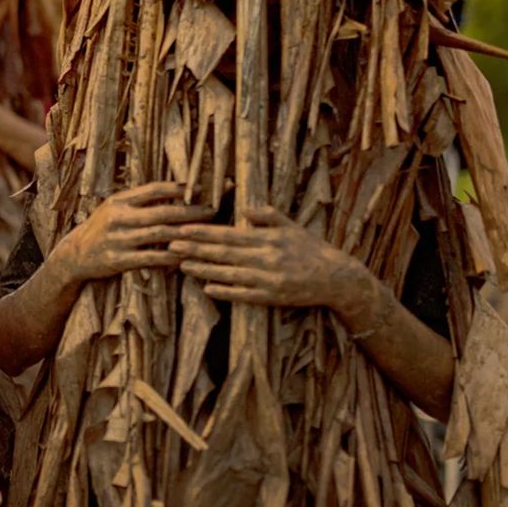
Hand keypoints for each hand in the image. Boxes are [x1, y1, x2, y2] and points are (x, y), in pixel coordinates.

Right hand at [48, 182, 216, 284]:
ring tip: (207, 233)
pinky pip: (151, 258)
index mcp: (118, 201)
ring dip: (186, 233)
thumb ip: (137, 201)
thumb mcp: (113, 209)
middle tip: (213, 211)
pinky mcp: (118, 260)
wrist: (73, 256)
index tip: (199, 188)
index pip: (153, 189)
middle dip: (191, 211)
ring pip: (160, 234)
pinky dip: (170, 257)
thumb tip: (173, 191)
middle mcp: (118, 218)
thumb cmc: (101, 229)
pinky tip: (186, 257)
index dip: (177, 188)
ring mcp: (118, 240)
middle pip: (162, 212)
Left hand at [169, 206, 380, 323]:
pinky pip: (244, 294)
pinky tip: (206, 288)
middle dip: (195, 249)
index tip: (182, 228)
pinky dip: (225, 291)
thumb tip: (244, 209)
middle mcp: (267, 258)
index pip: (229, 234)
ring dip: (203, 270)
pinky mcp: (273, 297)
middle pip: (224, 253)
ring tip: (182, 265)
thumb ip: (268, 215)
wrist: (337, 278)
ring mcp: (269, 279)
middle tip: (170, 244)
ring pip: (229, 274)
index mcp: (269, 238)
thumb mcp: (292, 226)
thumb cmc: (311, 249)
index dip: (203, 232)